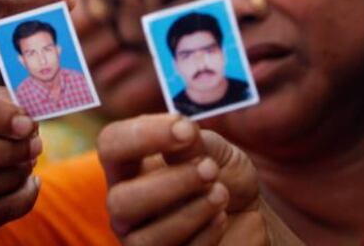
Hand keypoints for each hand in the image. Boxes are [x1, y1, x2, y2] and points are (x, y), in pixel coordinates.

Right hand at [98, 114, 271, 245]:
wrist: (251, 216)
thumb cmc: (224, 177)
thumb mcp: (216, 151)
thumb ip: (194, 141)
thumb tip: (180, 129)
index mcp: (130, 165)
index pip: (111, 144)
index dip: (142, 134)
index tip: (185, 130)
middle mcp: (126, 203)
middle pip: (118, 201)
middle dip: (169, 183)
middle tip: (210, 168)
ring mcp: (141, 238)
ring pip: (143, 239)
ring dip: (190, 212)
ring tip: (221, 193)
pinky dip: (203, 235)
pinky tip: (222, 217)